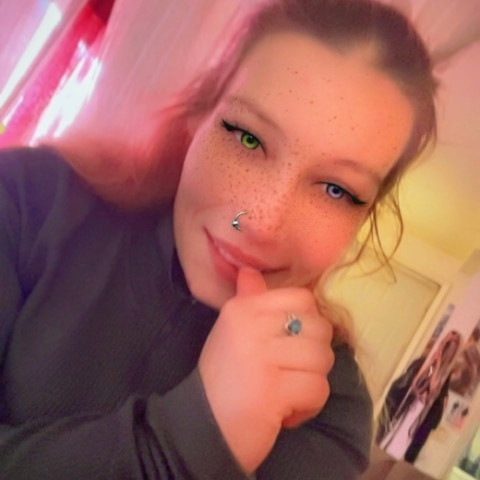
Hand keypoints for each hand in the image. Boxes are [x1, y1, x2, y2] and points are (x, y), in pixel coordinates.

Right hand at [198, 267, 333, 473]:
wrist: (200, 427)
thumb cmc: (222, 378)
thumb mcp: (230, 331)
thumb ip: (248, 299)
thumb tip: (250, 271)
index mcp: (243, 308)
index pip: (302, 298)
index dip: (308, 323)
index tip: (290, 344)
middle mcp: (251, 325)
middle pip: (319, 328)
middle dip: (313, 355)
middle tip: (289, 372)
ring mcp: (262, 357)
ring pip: (322, 359)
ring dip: (311, 382)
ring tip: (287, 392)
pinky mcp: (273, 390)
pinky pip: (318, 389)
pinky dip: (308, 406)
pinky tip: (286, 412)